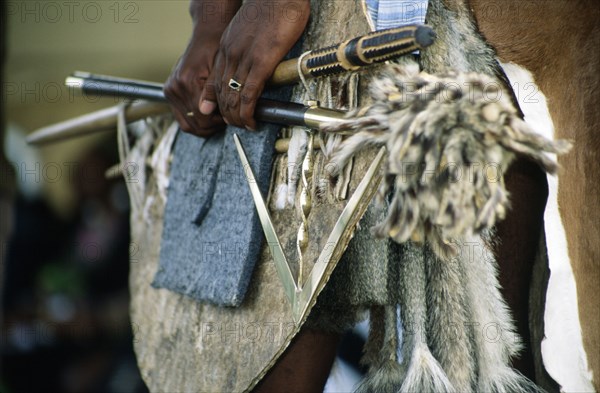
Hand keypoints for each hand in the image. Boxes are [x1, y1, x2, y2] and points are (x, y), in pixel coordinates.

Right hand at [164, 0, 241, 136]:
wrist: (207, 34)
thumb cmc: (218, 50)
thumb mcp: (221, 71)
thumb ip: (216, 95)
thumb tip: (216, 117)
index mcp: (187, 82)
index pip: (202, 118)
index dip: (218, 124)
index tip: (230, 119)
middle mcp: (175, 87)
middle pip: (194, 124)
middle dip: (212, 126)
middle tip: (225, 120)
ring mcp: (170, 90)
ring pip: (187, 124)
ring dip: (203, 125)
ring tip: (217, 118)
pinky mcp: (169, 91)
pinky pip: (181, 115)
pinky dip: (194, 119)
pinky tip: (208, 113)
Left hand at [199, 0, 309, 129]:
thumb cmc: (271, 9)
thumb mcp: (248, 29)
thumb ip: (243, 46)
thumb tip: (250, 62)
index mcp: (226, 46)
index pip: (215, 81)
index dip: (219, 102)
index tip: (226, 113)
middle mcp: (230, 54)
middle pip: (221, 93)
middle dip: (226, 114)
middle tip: (236, 125)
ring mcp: (244, 59)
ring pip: (232, 97)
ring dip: (237, 117)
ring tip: (245, 127)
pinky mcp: (261, 62)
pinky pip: (249, 94)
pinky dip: (248, 112)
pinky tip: (252, 122)